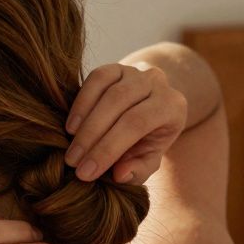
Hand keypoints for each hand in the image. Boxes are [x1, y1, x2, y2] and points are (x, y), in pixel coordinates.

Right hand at [64, 62, 187, 183]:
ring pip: (107, 92)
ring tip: (71, 150)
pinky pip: (96, 79)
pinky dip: (80, 103)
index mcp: (172, 106)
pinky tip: (71, 127)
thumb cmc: (146, 141)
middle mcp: (157, 83)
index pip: (137, 123)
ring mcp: (135, 72)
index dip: (108, 148)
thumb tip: (120, 174)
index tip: (85, 173)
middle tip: (73, 162)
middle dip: (92, 137)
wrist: (144, 112)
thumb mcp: (148, 159)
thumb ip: (139, 170)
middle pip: (120, 104)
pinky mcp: (115, 68)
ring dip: (84, 123)